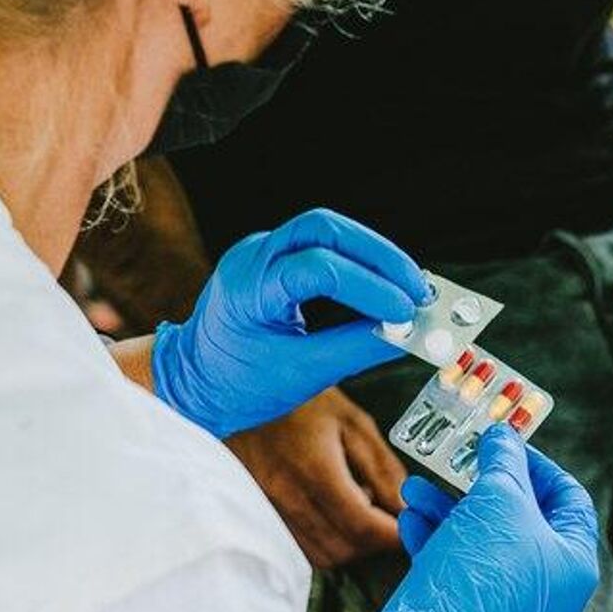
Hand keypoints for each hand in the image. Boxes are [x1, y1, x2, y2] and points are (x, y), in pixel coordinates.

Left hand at [152, 208, 427, 438]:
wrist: (194, 380)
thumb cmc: (238, 383)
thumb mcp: (301, 374)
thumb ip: (356, 349)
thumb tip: (408, 334)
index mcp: (246, 288)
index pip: (318, 268)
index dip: (369, 287)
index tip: (406, 312)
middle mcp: (251, 256)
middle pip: (325, 228)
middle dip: (378, 255)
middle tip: (418, 289)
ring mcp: (261, 250)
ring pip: (327, 229)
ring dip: (373, 255)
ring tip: (410, 287)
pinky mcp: (275, 256)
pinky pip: (323, 244)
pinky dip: (359, 261)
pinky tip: (385, 283)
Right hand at [227, 388, 406, 568]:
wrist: (243, 391)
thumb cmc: (298, 397)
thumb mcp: (352, 421)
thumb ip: (383, 468)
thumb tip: (406, 506)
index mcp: (314, 470)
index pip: (362, 526)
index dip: (394, 535)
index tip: (413, 529)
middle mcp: (287, 497)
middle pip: (343, 548)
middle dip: (375, 542)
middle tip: (390, 518)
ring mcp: (269, 509)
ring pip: (321, 555)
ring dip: (350, 545)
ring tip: (358, 511)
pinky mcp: (260, 514)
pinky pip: (300, 548)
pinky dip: (326, 542)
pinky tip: (331, 514)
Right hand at [351, 427, 599, 611]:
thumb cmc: (479, 570)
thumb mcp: (497, 498)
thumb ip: (504, 462)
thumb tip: (504, 439)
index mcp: (574, 563)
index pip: (570, 500)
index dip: (538, 465)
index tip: (506, 446)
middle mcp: (551, 592)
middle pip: (520, 522)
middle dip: (479, 486)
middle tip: (457, 462)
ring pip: (483, 545)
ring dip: (448, 511)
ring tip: (414, 488)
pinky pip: (463, 573)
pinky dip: (439, 544)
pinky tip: (410, 521)